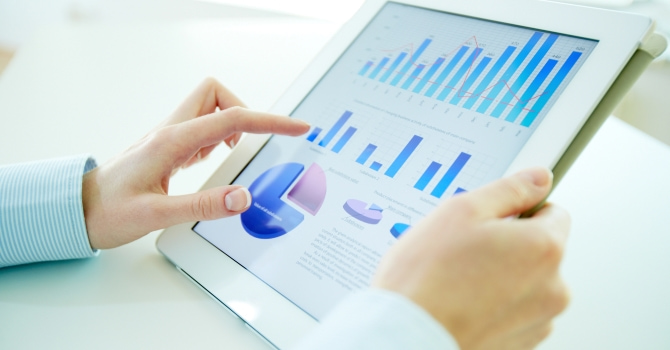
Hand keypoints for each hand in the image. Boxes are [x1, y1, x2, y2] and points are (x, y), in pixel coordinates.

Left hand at [82, 78, 309, 248]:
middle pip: (216, 95)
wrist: (77, 210)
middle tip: (255, 143)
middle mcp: (171, 132)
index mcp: (172, 141)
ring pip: (209, 110)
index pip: (231, 118)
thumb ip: (203, 206)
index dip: (269, 121)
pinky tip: (215, 162)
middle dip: (244, 112)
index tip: (296, 127)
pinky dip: (218, 140)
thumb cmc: (108, 211)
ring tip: (235, 156)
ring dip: (230, 126)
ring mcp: (169, 137)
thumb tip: (243, 197)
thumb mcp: (157, 215)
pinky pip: (202, 130)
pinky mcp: (168, 148)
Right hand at [373, 167, 569, 349]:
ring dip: (503, 278)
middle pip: (540, 251)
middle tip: (466, 250)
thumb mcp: (461, 210)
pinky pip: (515, 313)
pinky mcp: (520, 344)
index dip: (521, 210)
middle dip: (510, 246)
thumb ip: (509, 190)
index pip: (554, 212)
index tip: (495, 219)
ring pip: (526, 284)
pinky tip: (463, 303)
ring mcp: (538, 321)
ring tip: (460, 280)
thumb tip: (539, 178)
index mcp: (544, 248)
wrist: (407, 335)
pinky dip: (495, 306)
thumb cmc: (427, 279)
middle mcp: (552, 288)